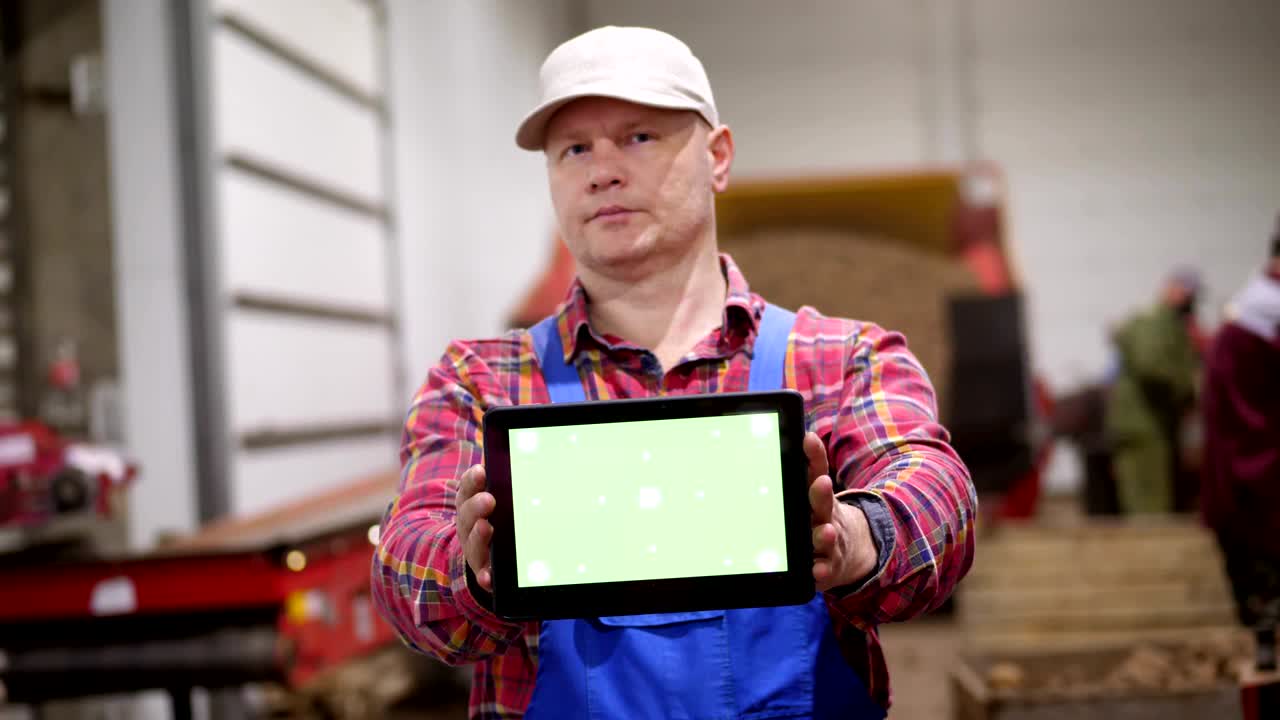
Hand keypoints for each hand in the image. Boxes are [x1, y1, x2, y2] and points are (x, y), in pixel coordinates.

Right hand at [455, 465, 495, 590]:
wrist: (482, 555)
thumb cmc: (493, 517)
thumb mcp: (493, 497)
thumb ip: (502, 481)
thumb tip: (517, 451)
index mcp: (470, 503)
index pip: (467, 488)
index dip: (472, 480)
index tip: (481, 471)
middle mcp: (468, 526)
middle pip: (468, 515)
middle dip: (476, 506)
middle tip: (489, 500)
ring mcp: (474, 549)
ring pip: (473, 543)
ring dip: (479, 536)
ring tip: (486, 527)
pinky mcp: (483, 571)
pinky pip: (482, 575)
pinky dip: (485, 576)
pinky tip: (490, 576)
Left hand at [804, 433, 877, 591]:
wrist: (852, 550)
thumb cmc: (822, 516)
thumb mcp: (817, 494)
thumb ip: (809, 467)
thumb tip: (804, 436)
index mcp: (820, 497)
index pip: (817, 471)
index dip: (814, 455)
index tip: (809, 439)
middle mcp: (827, 517)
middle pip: (824, 504)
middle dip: (821, 494)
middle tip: (821, 484)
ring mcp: (830, 543)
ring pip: (827, 538)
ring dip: (826, 535)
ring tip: (827, 531)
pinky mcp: (828, 567)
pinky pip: (825, 570)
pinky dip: (822, 571)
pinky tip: (817, 570)